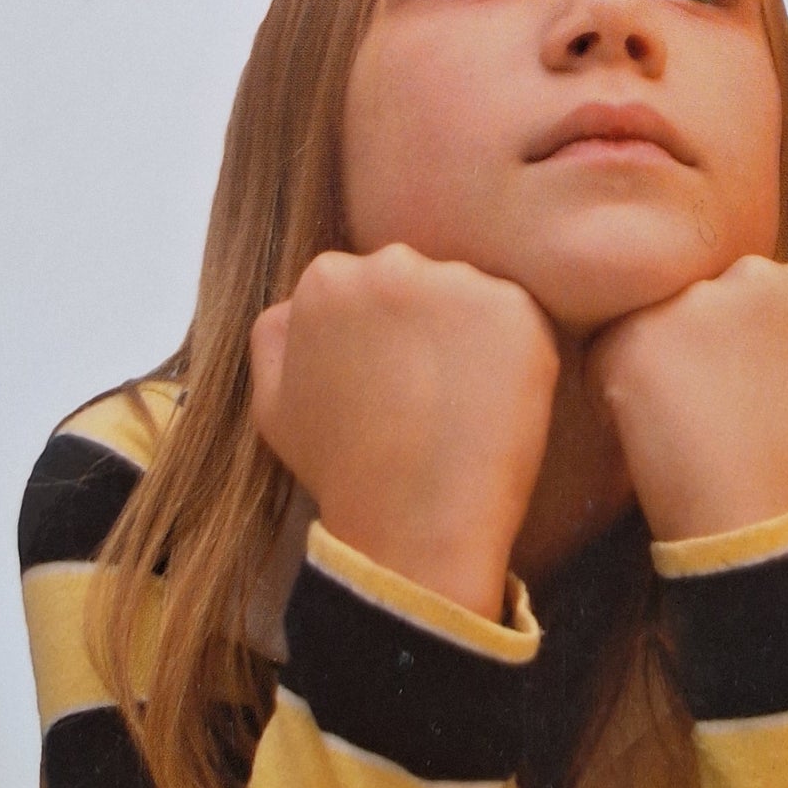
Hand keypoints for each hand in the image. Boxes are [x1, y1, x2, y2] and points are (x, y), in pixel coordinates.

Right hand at [249, 246, 559, 619]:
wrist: (414, 522)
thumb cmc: (341, 469)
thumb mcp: (272, 403)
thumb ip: (275, 335)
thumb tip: (298, 302)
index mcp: (326, 280)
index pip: (365, 284)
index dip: (380, 335)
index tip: (388, 380)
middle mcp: (390, 264)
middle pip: (417, 279)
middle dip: (423, 324)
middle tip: (426, 392)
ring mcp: (455, 282)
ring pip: (467, 296)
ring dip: (468, 336)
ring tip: (458, 402)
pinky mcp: (512, 307)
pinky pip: (515, 319)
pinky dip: (511, 355)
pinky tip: (490, 403)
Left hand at [588, 256, 787, 541]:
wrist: (770, 524)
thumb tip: (785, 332)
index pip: (749, 290)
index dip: (736, 342)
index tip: (740, 387)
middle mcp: (754, 275)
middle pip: (700, 295)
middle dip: (693, 340)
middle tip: (703, 406)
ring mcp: (694, 301)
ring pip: (652, 319)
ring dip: (653, 362)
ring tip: (678, 425)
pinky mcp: (638, 334)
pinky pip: (605, 353)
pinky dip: (610, 392)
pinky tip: (648, 434)